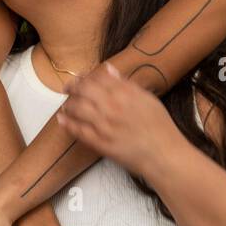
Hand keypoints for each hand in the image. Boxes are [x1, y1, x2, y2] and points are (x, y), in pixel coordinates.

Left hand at [57, 63, 175, 175]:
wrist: (164, 154)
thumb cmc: (160, 128)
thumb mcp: (148, 99)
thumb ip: (126, 84)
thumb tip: (109, 70)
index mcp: (125, 92)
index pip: (97, 77)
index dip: (86, 76)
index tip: (81, 77)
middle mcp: (112, 106)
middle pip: (83, 90)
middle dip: (73, 87)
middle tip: (68, 88)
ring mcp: (105, 125)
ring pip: (77, 108)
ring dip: (68, 104)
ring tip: (66, 104)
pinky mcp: (100, 143)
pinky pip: (78, 130)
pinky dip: (68, 123)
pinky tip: (62, 119)